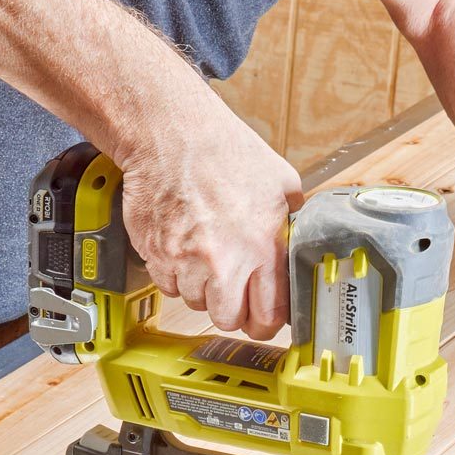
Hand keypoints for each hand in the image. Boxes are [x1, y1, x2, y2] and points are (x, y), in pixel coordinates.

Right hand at [119, 110, 302, 339]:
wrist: (171, 133)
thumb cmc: (225, 150)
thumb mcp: (282, 183)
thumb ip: (291, 222)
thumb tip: (298, 241)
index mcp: (261, 248)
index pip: (267, 316)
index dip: (266, 321)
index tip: (264, 316)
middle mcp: (223, 262)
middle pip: (228, 319)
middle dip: (233, 309)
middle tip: (234, 291)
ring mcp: (184, 261)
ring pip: (195, 302)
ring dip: (202, 289)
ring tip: (207, 258)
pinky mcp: (155, 255)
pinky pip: (167, 285)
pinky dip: (175, 275)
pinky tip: (184, 249)